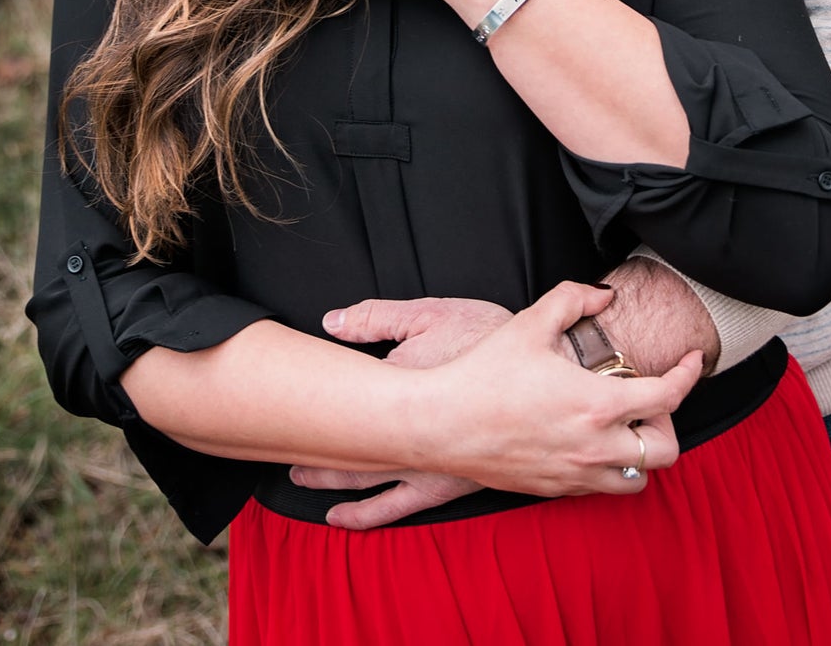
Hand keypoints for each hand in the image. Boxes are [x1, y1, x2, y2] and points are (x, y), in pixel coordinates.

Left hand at [289, 296, 509, 526]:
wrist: (552, 377)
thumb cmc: (491, 338)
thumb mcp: (433, 312)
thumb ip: (378, 317)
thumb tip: (331, 322)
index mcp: (399, 386)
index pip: (342, 395)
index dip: (312, 398)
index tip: (282, 403)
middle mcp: (409, 433)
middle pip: (345, 446)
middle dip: (310, 450)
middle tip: (278, 452)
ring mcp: (429, 463)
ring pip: (364, 481)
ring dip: (328, 483)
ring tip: (299, 482)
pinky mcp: (449, 482)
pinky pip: (399, 506)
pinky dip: (367, 514)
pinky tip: (347, 518)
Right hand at [415, 281, 700, 497]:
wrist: (440, 423)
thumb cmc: (484, 373)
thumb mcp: (530, 323)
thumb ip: (573, 299)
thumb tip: (604, 295)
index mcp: (597, 405)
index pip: (669, 396)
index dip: (690, 374)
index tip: (693, 360)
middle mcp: (595, 447)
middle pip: (667, 450)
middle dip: (668, 422)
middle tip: (645, 399)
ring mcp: (575, 474)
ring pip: (638, 481)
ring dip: (640, 453)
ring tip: (620, 425)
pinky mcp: (553, 489)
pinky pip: (600, 488)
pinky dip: (608, 468)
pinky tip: (586, 440)